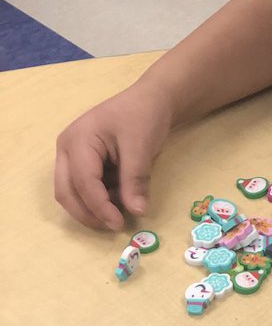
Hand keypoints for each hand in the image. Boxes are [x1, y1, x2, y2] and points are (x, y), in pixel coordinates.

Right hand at [55, 82, 172, 231]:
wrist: (151, 99)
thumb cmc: (144, 116)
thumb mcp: (141, 146)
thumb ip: (136, 180)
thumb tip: (138, 211)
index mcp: (78, 140)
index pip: (83, 182)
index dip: (100, 207)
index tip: (119, 224)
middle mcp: (67, 149)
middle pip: (66, 192)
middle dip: (88, 213)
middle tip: (114, 225)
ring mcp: (71, 156)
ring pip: (71, 193)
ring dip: (93, 207)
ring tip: (122, 207)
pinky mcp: (81, 162)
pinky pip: (83, 187)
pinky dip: (99, 198)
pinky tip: (120, 196)